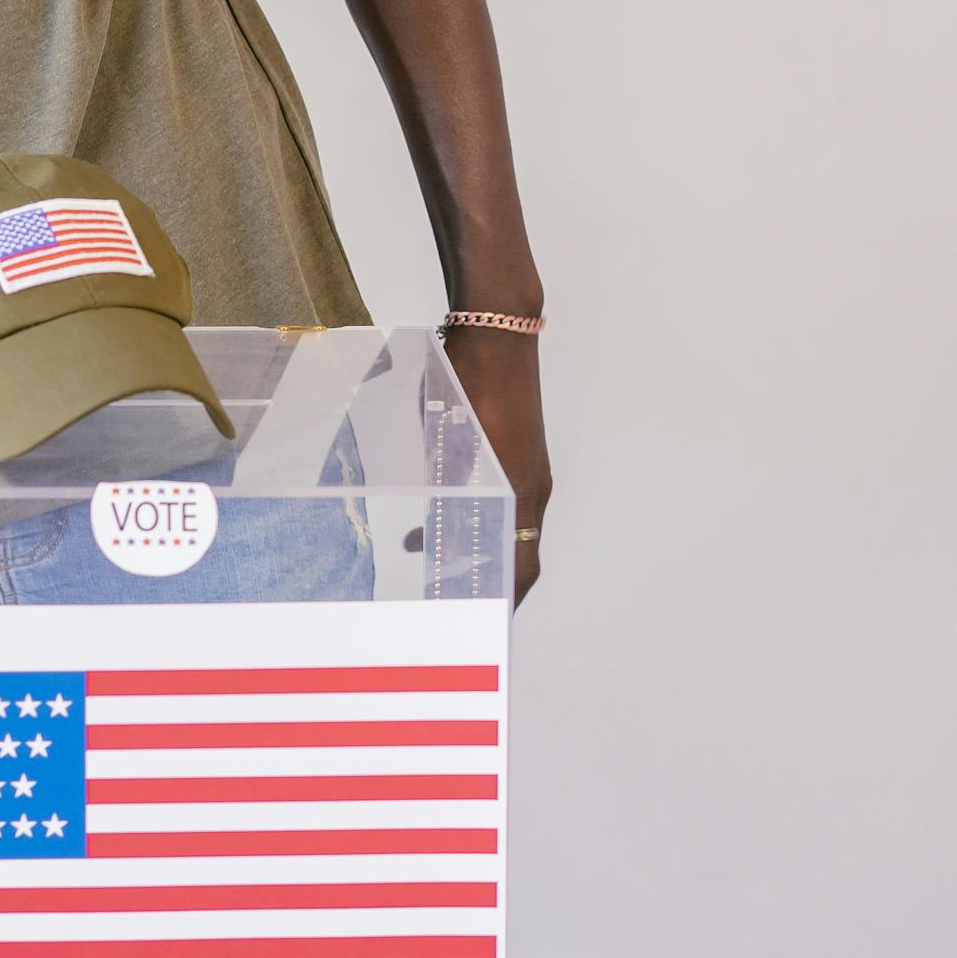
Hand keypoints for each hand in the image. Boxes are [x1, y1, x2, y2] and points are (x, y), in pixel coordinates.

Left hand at [442, 326, 551, 606]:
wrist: (498, 332)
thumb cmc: (472, 384)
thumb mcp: (450, 445)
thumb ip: (444, 492)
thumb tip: (430, 537)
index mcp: (521, 493)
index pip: (520, 568)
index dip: (504, 602)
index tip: (483, 624)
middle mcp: (532, 487)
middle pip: (516, 552)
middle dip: (484, 581)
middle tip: (448, 601)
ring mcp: (526, 467)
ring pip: (505, 525)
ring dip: (471, 546)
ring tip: (425, 559)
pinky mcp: (516, 449)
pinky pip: (500, 498)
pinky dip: (471, 515)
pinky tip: (431, 512)